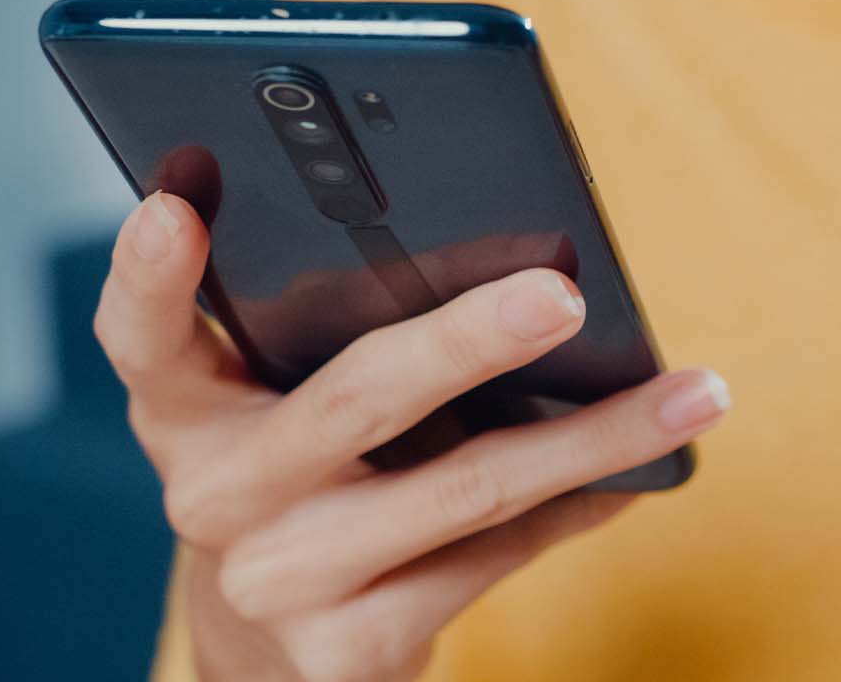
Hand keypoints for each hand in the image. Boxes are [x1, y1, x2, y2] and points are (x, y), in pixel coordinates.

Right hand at [97, 193, 729, 681]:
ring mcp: (281, 581)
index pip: (142, 335)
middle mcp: (214, 496)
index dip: (150, 272)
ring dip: (598, 434)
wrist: (279, 661)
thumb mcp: (293, 417)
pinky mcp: (351, 652)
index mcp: (187, 412)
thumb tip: (533, 278)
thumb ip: (346, 344)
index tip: (179, 205)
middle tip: (563, 293)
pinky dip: (583, 501)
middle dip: (469, 339)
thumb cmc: (311, 488)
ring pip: (468, 487)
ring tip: (698, 391)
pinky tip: (643, 471)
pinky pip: (499, 555)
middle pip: (355, 398)